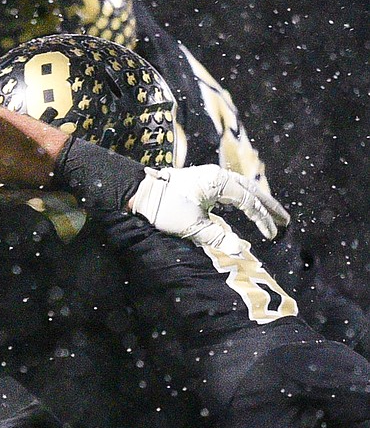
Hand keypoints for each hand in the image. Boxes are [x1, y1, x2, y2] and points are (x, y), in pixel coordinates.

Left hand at [129, 165, 289, 253]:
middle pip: (251, 190)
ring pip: (242, 188)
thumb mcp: (191, 226)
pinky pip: (231, 189)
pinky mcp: (203, 181)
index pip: (248, 202)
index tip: (271, 235)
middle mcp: (218, 175)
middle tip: (286, 220)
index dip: (262, 220)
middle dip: (269, 206)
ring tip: (273, 214)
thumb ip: (217, 237)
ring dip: (258, 201)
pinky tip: (247, 207)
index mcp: (219, 182)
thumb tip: (240, 251)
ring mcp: (211, 176)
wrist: (141, 192)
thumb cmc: (165, 207)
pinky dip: (243, 198)